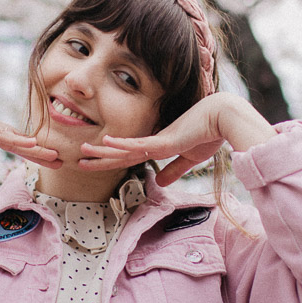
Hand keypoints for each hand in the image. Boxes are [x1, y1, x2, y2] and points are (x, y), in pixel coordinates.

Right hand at [0, 76, 60, 167]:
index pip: (13, 141)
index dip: (30, 151)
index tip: (46, 158)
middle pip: (20, 141)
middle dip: (40, 153)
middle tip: (60, 161)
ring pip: (15, 140)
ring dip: (35, 150)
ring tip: (55, 157)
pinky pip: (0, 135)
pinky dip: (17, 140)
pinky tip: (32, 145)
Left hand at [79, 93, 275, 184]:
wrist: (224, 118)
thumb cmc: (210, 134)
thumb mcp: (190, 158)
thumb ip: (174, 171)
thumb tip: (160, 183)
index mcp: (157, 146)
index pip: (129, 157)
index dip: (110, 162)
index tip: (94, 164)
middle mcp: (152, 143)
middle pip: (120, 154)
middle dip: (98, 159)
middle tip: (77, 161)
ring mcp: (156, 141)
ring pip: (123, 149)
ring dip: (102, 152)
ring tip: (82, 152)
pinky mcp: (164, 141)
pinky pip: (138, 144)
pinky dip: (121, 144)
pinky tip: (106, 143)